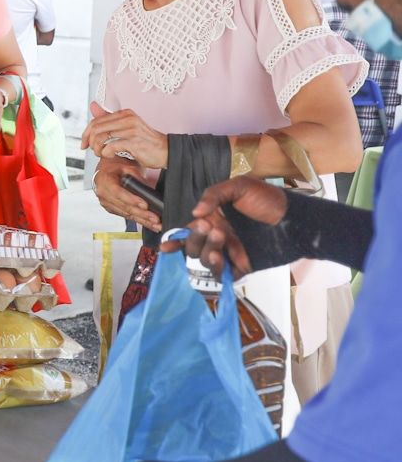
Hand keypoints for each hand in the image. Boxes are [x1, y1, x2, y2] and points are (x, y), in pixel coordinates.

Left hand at [81, 102, 168, 168]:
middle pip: (96, 128)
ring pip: (101, 137)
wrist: (166, 151)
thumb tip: (92, 105)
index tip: (84, 144)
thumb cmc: (145, 141)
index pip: (96, 120)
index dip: (86, 133)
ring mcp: (131, 130)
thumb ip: (109, 118)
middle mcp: (128, 119)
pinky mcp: (134, 142)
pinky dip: (106, 153)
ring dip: (97, 149)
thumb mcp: (126, 127)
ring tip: (101, 154)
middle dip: (89, 141)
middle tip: (90, 150)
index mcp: (125, 113)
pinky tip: (110, 156)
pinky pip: (111, 147)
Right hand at [94, 157, 160, 231]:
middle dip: (141, 214)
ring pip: (126, 214)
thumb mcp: (127, 166)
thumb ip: (136, 177)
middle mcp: (103, 194)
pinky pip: (126, 215)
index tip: (145, 205)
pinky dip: (138, 220)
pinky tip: (148, 223)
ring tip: (155, 223)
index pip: (119, 193)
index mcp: (104, 181)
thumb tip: (147, 188)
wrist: (106, 169)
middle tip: (154, 218)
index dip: (132, 200)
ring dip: (141, 220)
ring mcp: (107, 203)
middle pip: (124, 207)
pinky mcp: (112, 209)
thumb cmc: (115, 165)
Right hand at [160, 177, 287, 278]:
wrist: (296, 220)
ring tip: (220, 238)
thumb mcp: (240, 186)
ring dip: (206, 251)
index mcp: (214, 219)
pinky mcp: (241, 266)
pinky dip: (216, 270)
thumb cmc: (269, 200)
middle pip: (193, 246)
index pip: (188, 231)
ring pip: (204, 260)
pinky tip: (220, 259)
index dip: (175, 239)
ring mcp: (228, 252)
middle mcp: (217, 237)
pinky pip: (221, 275)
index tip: (165, 247)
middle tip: (210, 226)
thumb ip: (214, 195)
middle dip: (195, 238)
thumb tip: (194, 213)